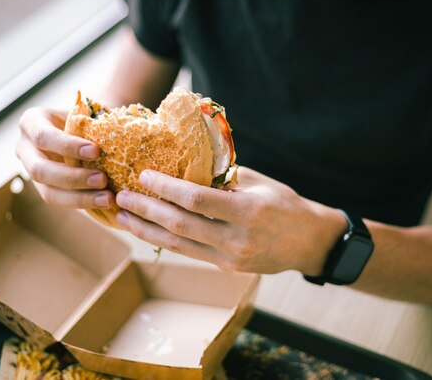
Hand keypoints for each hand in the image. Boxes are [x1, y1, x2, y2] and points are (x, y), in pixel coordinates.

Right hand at [15, 107, 114, 207]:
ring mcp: (31, 171)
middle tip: (103, 179)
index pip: (44, 136)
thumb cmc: (84, 116)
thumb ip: (92, 122)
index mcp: (31, 122)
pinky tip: (104, 201)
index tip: (96, 151)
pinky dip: (83, 202)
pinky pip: (60, 200)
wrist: (81, 127)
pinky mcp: (44, 188)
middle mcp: (24, 148)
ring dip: (79, 197)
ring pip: (48, 192)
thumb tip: (121, 132)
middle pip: (40, 170)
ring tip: (108, 198)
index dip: (68, 146)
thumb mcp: (84, 112)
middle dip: (72, 178)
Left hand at [115, 167, 345, 273]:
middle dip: (146, 210)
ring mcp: (230, 258)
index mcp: (248, 212)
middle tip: (121, 196)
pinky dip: (164, 241)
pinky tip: (148, 231)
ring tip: (123, 217)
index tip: (144, 175)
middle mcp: (236, 239)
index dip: (166, 188)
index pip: (197, 200)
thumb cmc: (286, 204)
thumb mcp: (261, 182)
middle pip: (180, 225)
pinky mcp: (225, 267)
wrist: (310, 243)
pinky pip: (188, 253)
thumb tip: (188, 163)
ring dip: (147, 231)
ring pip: (178, 245)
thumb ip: (226, 176)